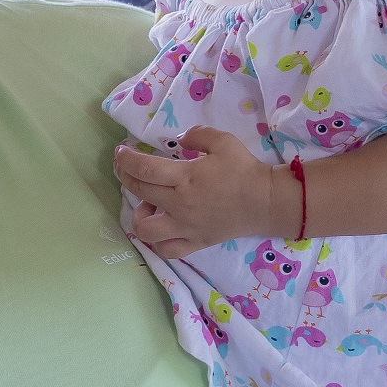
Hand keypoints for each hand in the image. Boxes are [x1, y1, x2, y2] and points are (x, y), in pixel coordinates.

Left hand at [113, 127, 277, 257]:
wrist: (266, 202)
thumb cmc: (244, 170)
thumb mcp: (223, 141)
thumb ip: (197, 135)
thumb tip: (179, 140)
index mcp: (185, 178)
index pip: (143, 169)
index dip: (125, 159)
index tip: (121, 152)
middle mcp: (179, 205)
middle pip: (139, 191)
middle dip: (125, 176)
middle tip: (125, 167)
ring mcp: (185, 227)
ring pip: (145, 230)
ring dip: (138, 215)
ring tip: (147, 203)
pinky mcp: (195, 243)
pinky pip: (167, 250)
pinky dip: (158, 242)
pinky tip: (161, 228)